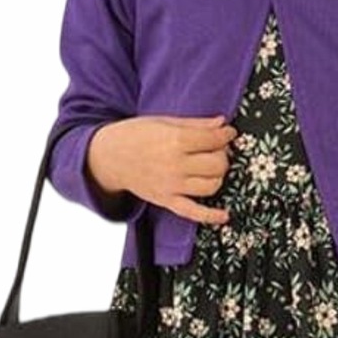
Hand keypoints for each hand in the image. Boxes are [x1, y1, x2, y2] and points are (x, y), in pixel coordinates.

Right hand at [87, 115, 237, 224]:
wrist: (109, 157)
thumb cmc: (135, 136)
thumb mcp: (164, 121)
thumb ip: (195, 124)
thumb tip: (221, 122)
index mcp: (175, 140)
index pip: (214, 140)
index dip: (226, 134)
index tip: (227, 133)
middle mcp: (176, 165)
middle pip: (217, 164)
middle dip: (223, 156)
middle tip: (217, 150)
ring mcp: (172, 186)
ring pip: (211, 186)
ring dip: (218, 177)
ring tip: (212, 169)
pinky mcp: (167, 201)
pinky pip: (194, 212)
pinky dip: (211, 216)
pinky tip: (224, 215)